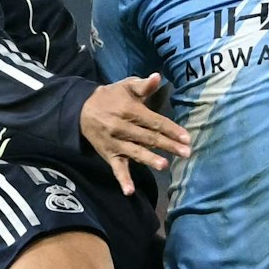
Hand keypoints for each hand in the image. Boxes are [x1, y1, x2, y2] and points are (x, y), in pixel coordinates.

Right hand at [79, 74, 190, 195]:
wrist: (82, 110)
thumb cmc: (111, 97)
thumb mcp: (126, 86)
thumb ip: (143, 85)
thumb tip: (157, 77)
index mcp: (129, 110)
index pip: (154, 121)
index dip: (171, 129)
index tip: (187, 137)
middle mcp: (122, 127)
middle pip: (149, 138)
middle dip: (168, 145)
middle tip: (186, 153)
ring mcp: (115, 143)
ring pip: (135, 152)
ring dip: (149, 159)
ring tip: (164, 166)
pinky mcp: (109, 155)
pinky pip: (116, 169)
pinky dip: (122, 180)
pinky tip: (129, 191)